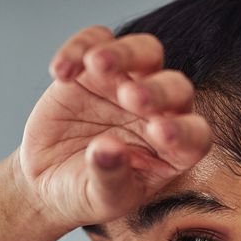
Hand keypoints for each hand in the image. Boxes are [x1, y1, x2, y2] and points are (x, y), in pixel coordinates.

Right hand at [18, 25, 213, 229]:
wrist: (46, 180)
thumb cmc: (85, 194)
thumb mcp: (100, 198)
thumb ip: (110, 177)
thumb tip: (108, 150)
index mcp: (173, 150)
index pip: (194, 135)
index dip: (184, 131)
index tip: (160, 133)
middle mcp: (159, 112)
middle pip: (175, 87)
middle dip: (157, 90)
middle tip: (131, 97)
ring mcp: (128, 84)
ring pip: (145, 52)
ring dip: (125, 54)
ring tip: (97, 65)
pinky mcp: (94, 68)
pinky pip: (96, 41)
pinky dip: (79, 48)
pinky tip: (61, 73)